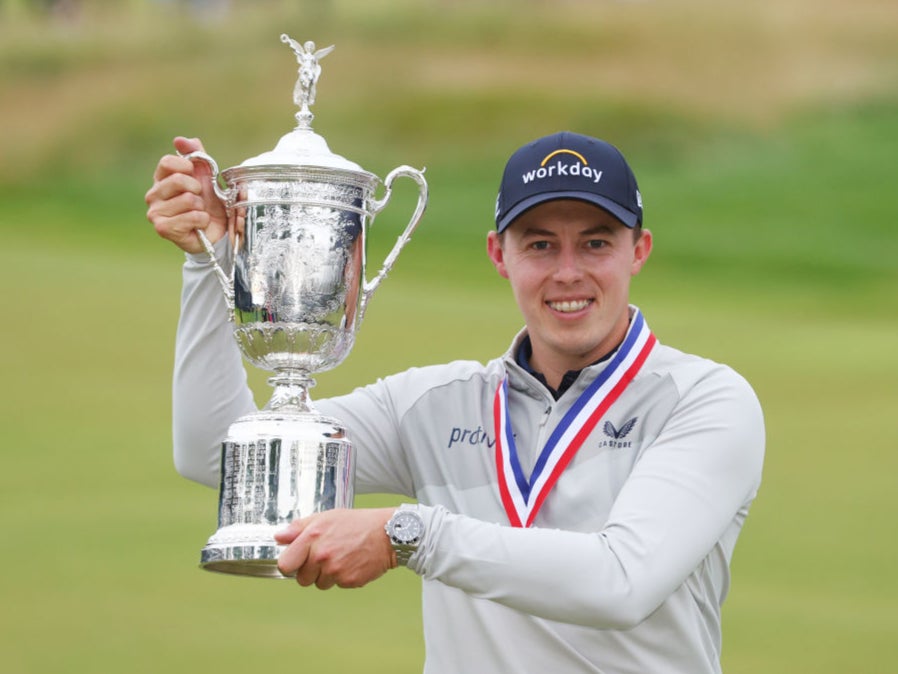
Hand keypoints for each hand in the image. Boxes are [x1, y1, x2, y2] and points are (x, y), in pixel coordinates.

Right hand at [145, 136, 229, 253]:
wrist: (216, 232)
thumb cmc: (209, 203)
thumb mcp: (206, 175)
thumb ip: (196, 155)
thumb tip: (180, 140)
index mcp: (161, 179)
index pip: (167, 162)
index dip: (187, 168)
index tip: (195, 177)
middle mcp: (153, 195)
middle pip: (177, 180)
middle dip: (197, 189)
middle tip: (199, 199)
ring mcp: (155, 213)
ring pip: (188, 200)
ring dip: (201, 207)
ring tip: (198, 213)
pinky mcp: (163, 228)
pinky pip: (192, 216)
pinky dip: (202, 220)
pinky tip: (198, 225)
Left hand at [275, 508, 396, 588]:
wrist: (387, 534)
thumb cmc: (357, 523)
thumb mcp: (326, 517)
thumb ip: (299, 528)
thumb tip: (278, 537)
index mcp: (312, 537)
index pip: (285, 564)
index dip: (290, 564)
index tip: (297, 561)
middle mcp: (321, 556)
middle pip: (302, 579)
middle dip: (311, 571)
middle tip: (325, 557)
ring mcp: (335, 570)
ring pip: (320, 584)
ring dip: (327, 575)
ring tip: (341, 558)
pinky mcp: (348, 581)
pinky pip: (337, 585)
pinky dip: (343, 577)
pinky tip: (352, 563)